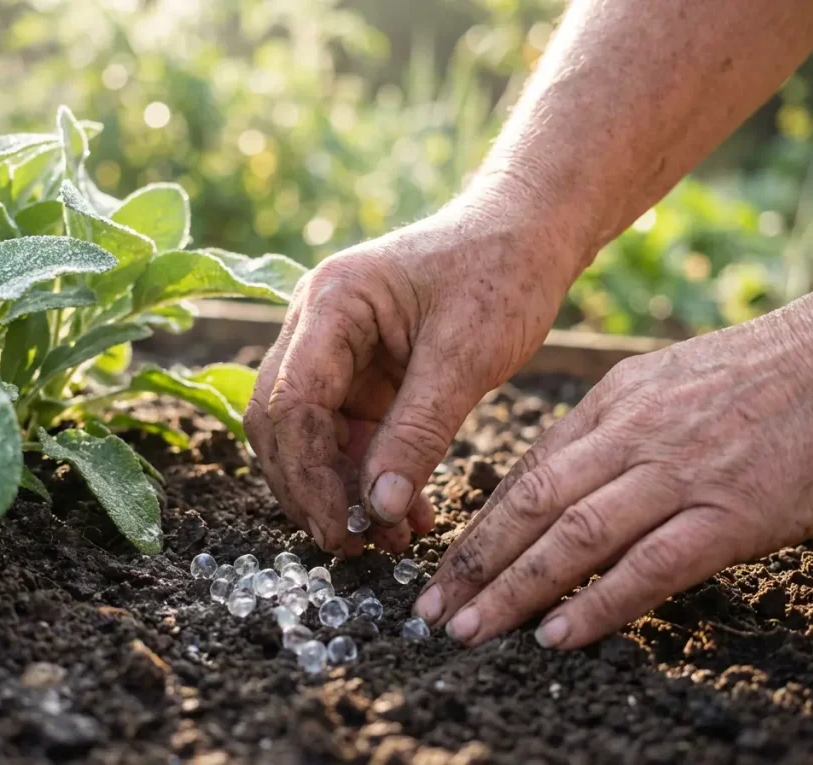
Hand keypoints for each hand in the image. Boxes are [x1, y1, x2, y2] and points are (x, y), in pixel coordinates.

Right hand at [244, 194, 583, 555]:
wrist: (529, 235)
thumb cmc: (501, 272)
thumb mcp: (465, 357)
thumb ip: (417, 434)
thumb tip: (374, 512)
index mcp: (332, 302)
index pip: (291, 401)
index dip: (307, 475)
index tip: (341, 530)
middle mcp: (318, 325)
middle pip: (282, 422)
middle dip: (311, 488)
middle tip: (353, 544)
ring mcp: (337, 350)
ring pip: (312, 437)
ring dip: (342, 490)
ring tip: (390, 538)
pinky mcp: (363, 374)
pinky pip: (350, 436)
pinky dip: (371, 476)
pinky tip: (406, 512)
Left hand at [415, 267, 812, 648]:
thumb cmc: (766, 371)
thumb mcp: (670, 380)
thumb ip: (616, 428)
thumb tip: (565, 476)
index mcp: (614, 401)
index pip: (528, 471)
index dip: (481, 524)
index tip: (445, 563)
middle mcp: (633, 435)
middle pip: (533, 505)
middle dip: (474, 562)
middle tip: (431, 609)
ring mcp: (680, 473)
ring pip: (574, 537)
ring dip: (513, 588)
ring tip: (469, 629)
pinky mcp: (732, 513)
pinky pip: (650, 566)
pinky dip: (598, 603)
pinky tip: (557, 634)